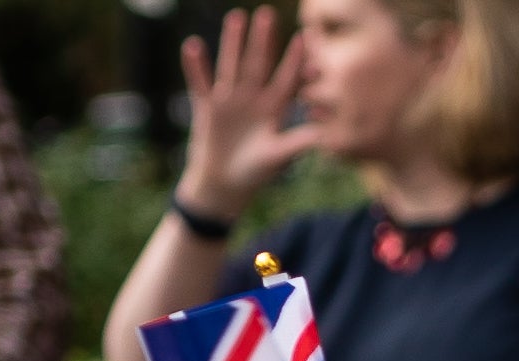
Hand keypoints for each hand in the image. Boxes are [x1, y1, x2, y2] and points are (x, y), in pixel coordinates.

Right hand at [174, 6, 319, 217]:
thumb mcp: (278, 157)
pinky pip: (200, 83)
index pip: (286, 80)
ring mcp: (229, 101)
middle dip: (263, 41)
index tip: (303, 38)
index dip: (294, 61)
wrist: (224, 185)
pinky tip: (193, 46)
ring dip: (232, 43)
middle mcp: (252, 99)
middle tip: (267, 14)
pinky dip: (195, 67)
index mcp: (273, 110)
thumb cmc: (255, 173)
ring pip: (231, 65)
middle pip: (258, 64)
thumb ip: (298, 142)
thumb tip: (325, 134)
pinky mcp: (207, 107)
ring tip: (236, 17)